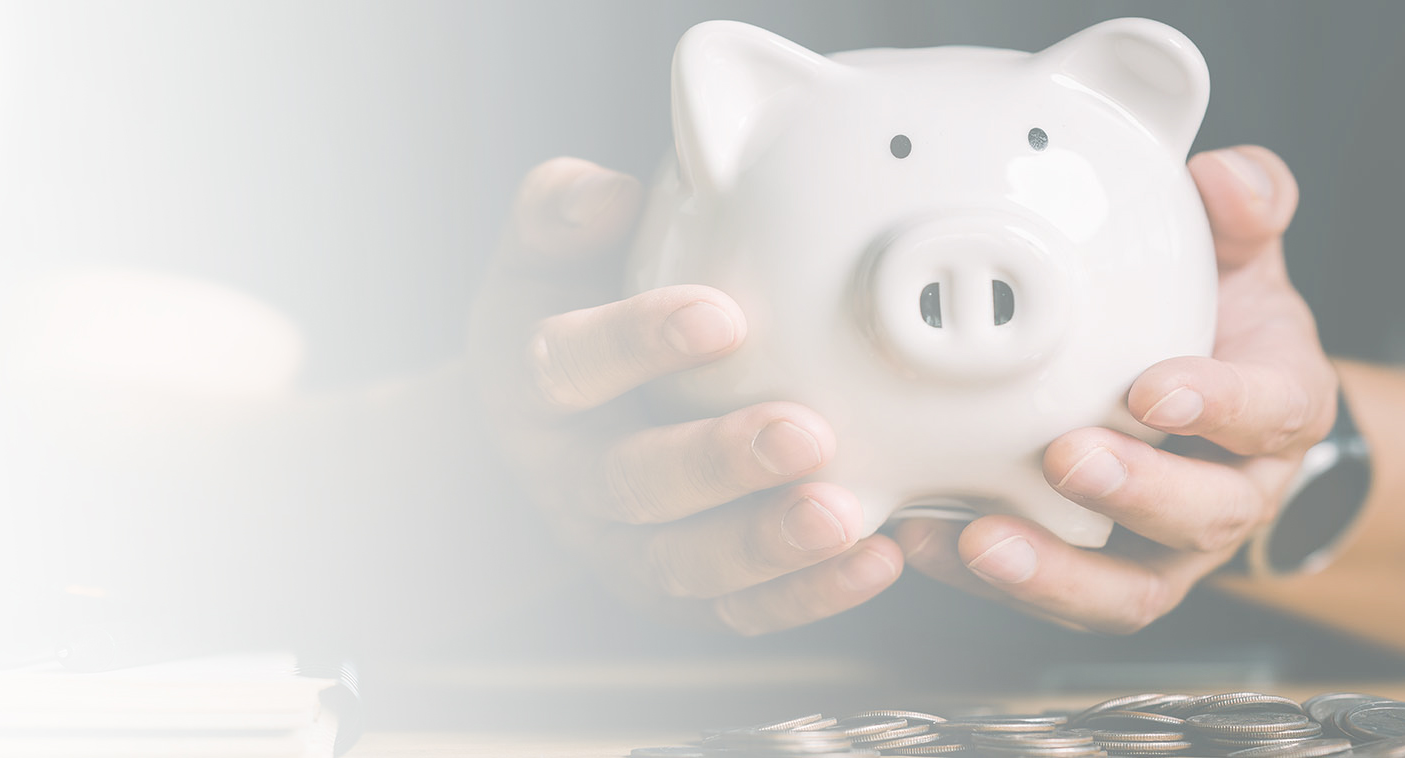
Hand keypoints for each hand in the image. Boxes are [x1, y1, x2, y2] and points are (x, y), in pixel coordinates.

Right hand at [467, 157, 901, 634]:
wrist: (553, 435)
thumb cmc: (570, 321)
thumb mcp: (546, 260)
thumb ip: (565, 213)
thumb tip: (610, 194)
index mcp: (533, 386)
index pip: (568, 365)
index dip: (637, 344)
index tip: (720, 317)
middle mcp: (569, 477)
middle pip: (631, 482)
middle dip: (717, 463)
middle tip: (802, 433)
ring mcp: (621, 545)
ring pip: (683, 562)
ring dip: (765, 544)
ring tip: (841, 516)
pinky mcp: (678, 594)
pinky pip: (737, 611)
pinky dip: (805, 596)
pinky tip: (872, 561)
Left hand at [895, 145, 1332, 633]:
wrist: (1211, 408)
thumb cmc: (1217, 327)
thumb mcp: (1241, 259)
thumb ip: (1243, 208)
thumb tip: (1225, 176)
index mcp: (1278, 408)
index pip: (1271, 412)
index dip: (1221, 406)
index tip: (1154, 389)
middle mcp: (1233, 490)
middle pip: (1204, 513)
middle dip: (1135, 493)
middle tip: (1066, 457)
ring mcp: (1170, 548)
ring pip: (1132, 588)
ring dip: (1057, 570)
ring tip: (981, 537)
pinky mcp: (1107, 579)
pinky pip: (1063, 600)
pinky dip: (997, 582)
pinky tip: (931, 541)